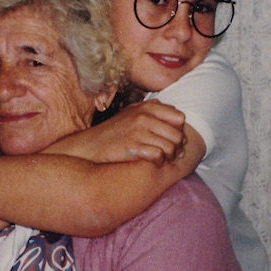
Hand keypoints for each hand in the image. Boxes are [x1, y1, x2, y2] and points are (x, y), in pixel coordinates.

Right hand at [48, 100, 186, 164]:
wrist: (91, 146)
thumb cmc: (113, 131)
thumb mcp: (131, 113)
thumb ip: (152, 109)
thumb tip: (174, 111)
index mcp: (147, 107)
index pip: (179, 117)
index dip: (180, 130)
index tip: (175, 138)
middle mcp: (144, 117)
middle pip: (177, 134)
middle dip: (179, 147)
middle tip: (175, 154)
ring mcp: (138, 132)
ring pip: (170, 147)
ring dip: (171, 156)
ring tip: (166, 159)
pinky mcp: (133, 147)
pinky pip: (158, 156)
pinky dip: (160, 161)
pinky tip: (155, 162)